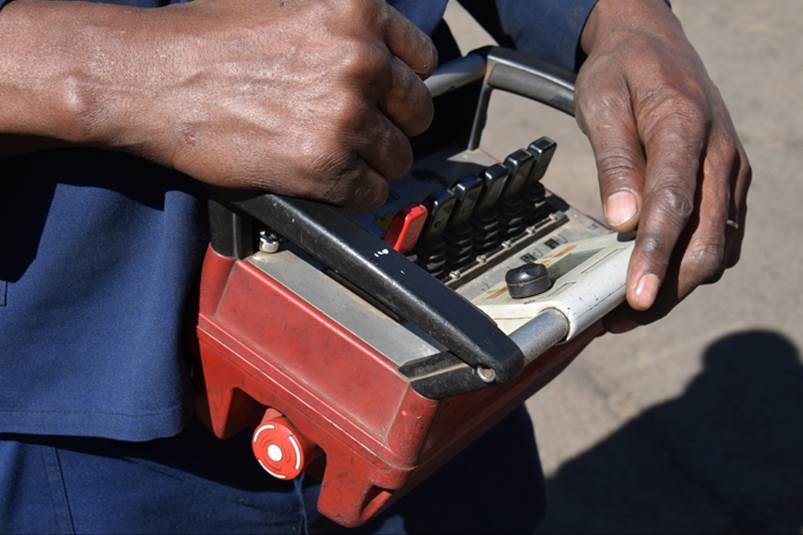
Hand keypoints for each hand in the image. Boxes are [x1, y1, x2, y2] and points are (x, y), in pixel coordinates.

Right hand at [1, 0, 435, 211]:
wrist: (156, 78)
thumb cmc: (207, 39)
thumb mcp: (286, 1)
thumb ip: (341, 25)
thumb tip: (378, 53)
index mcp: (357, 10)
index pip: (421, 58)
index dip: (402, 82)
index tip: (389, 98)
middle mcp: (361, 59)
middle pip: (417, 111)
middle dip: (393, 125)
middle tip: (365, 133)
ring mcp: (347, 114)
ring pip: (398, 157)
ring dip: (376, 164)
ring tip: (342, 160)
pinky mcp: (327, 164)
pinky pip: (372, 193)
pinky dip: (356, 195)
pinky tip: (330, 184)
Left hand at [576, 0, 750, 327]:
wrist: (654, 45)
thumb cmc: (622, 72)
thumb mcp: (601, 103)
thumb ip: (615, 161)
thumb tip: (621, 221)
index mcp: (686, 129)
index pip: (674, 205)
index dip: (655, 257)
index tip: (636, 297)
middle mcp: (720, 156)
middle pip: (705, 242)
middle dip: (666, 288)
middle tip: (617, 317)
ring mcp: (730, 173)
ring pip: (717, 250)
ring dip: (677, 285)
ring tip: (628, 306)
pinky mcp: (728, 185)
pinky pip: (720, 238)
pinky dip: (690, 265)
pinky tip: (656, 276)